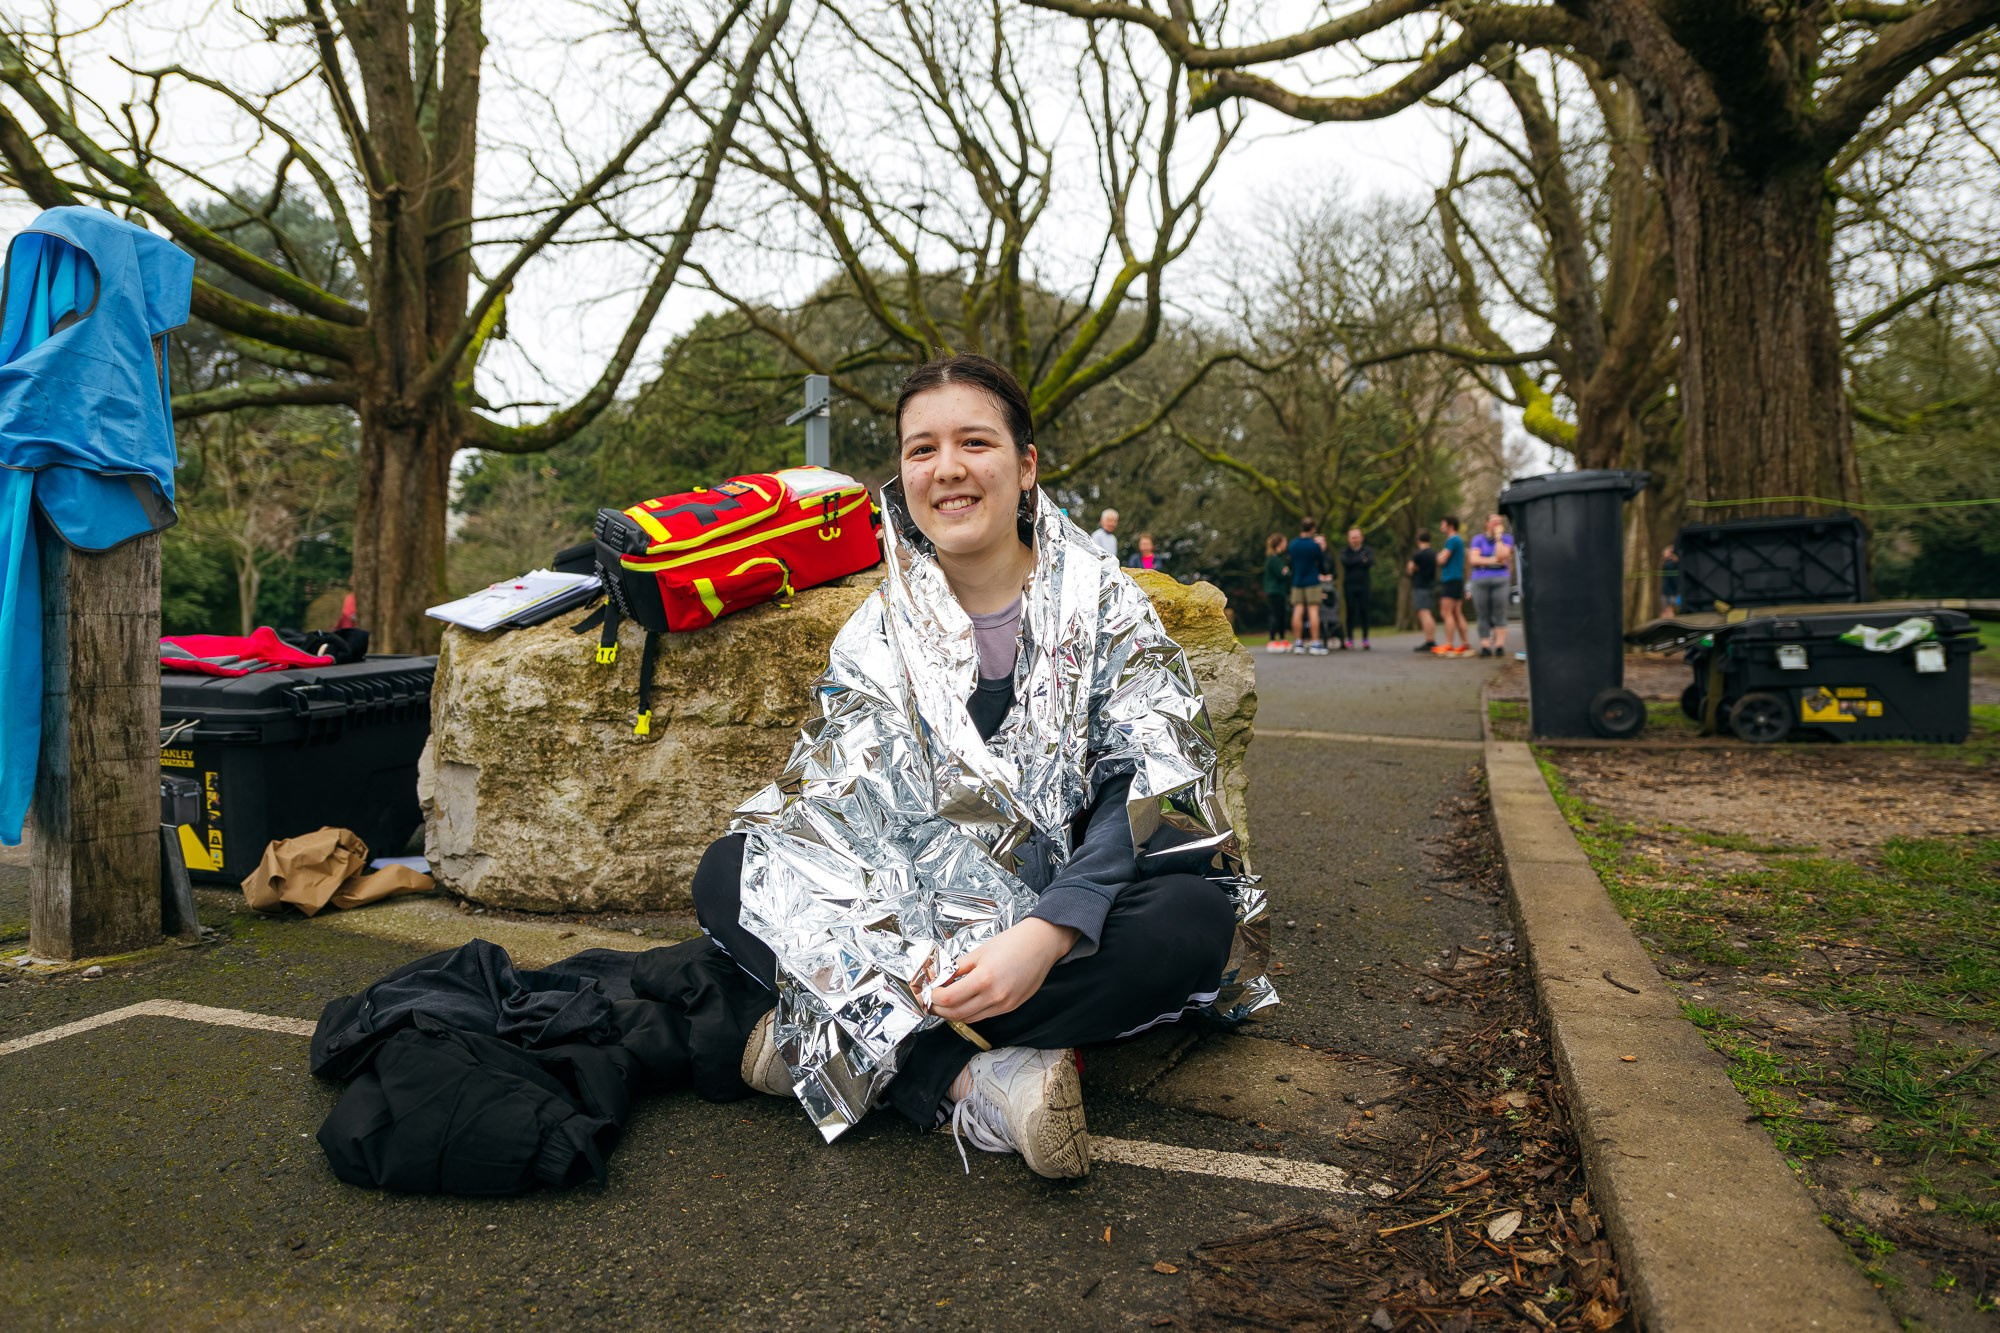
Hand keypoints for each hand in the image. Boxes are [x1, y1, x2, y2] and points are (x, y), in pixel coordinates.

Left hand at [929, 919, 1077, 1024]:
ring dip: (953, 1013)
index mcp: (984, 978)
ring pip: (969, 1018)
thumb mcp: (979, 951)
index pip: (948, 998)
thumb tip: (939, 978)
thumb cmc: (1013, 943)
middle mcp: (994, 996)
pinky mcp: (1010, 1007)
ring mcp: (1003, 1005)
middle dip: (938, 1009)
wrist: (1042, 944)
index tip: (928, 991)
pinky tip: (964, 1002)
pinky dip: (969, 1012)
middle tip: (930, 1001)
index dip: (933, 997)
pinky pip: (983, 1016)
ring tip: (945, 1002)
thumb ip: (957, 967)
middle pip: (955, 1014)